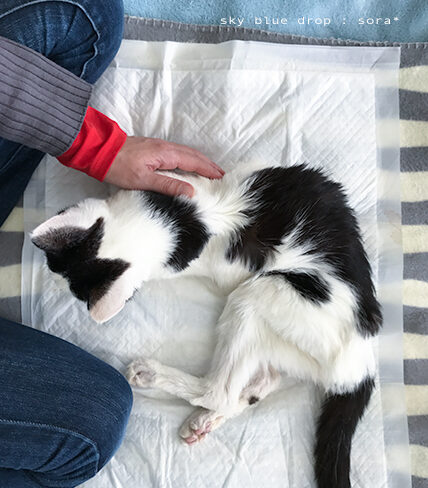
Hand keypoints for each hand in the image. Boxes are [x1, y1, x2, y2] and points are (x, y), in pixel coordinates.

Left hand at [104, 136, 224, 196]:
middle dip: (208, 165)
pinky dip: (189, 160)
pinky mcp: (152, 148)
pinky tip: (188, 166)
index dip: (209, 170)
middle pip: (193, 155)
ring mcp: (158, 146)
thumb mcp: (143, 180)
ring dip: (200, 161)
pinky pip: (177, 153)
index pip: (194, 162)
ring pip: (186, 153)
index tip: (222, 177)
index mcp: (165, 154)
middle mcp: (165, 147)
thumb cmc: (117, 166)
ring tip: (210, 171)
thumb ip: (168, 185)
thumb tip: (191, 192)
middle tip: (221, 175)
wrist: (97, 149)